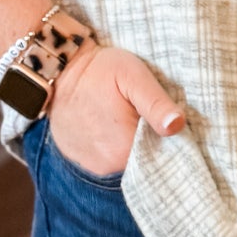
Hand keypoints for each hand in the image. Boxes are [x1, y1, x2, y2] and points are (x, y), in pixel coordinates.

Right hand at [45, 41, 185, 177]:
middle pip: (143, 157)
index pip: (162, 154)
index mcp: (125, 149)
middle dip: (148, 138)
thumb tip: (177, 126)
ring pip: (125, 158)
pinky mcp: (81, 160)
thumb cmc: (99, 70)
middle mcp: (108, 166)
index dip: (166, 136)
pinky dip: (111, 144)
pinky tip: (108, 123)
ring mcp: (92, 165)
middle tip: (141, 111)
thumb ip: (157, 104)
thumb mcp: (133, 77)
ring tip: (122, 115)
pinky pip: (106, 157)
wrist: (58, 70)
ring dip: (128, 141)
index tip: (161, 116)